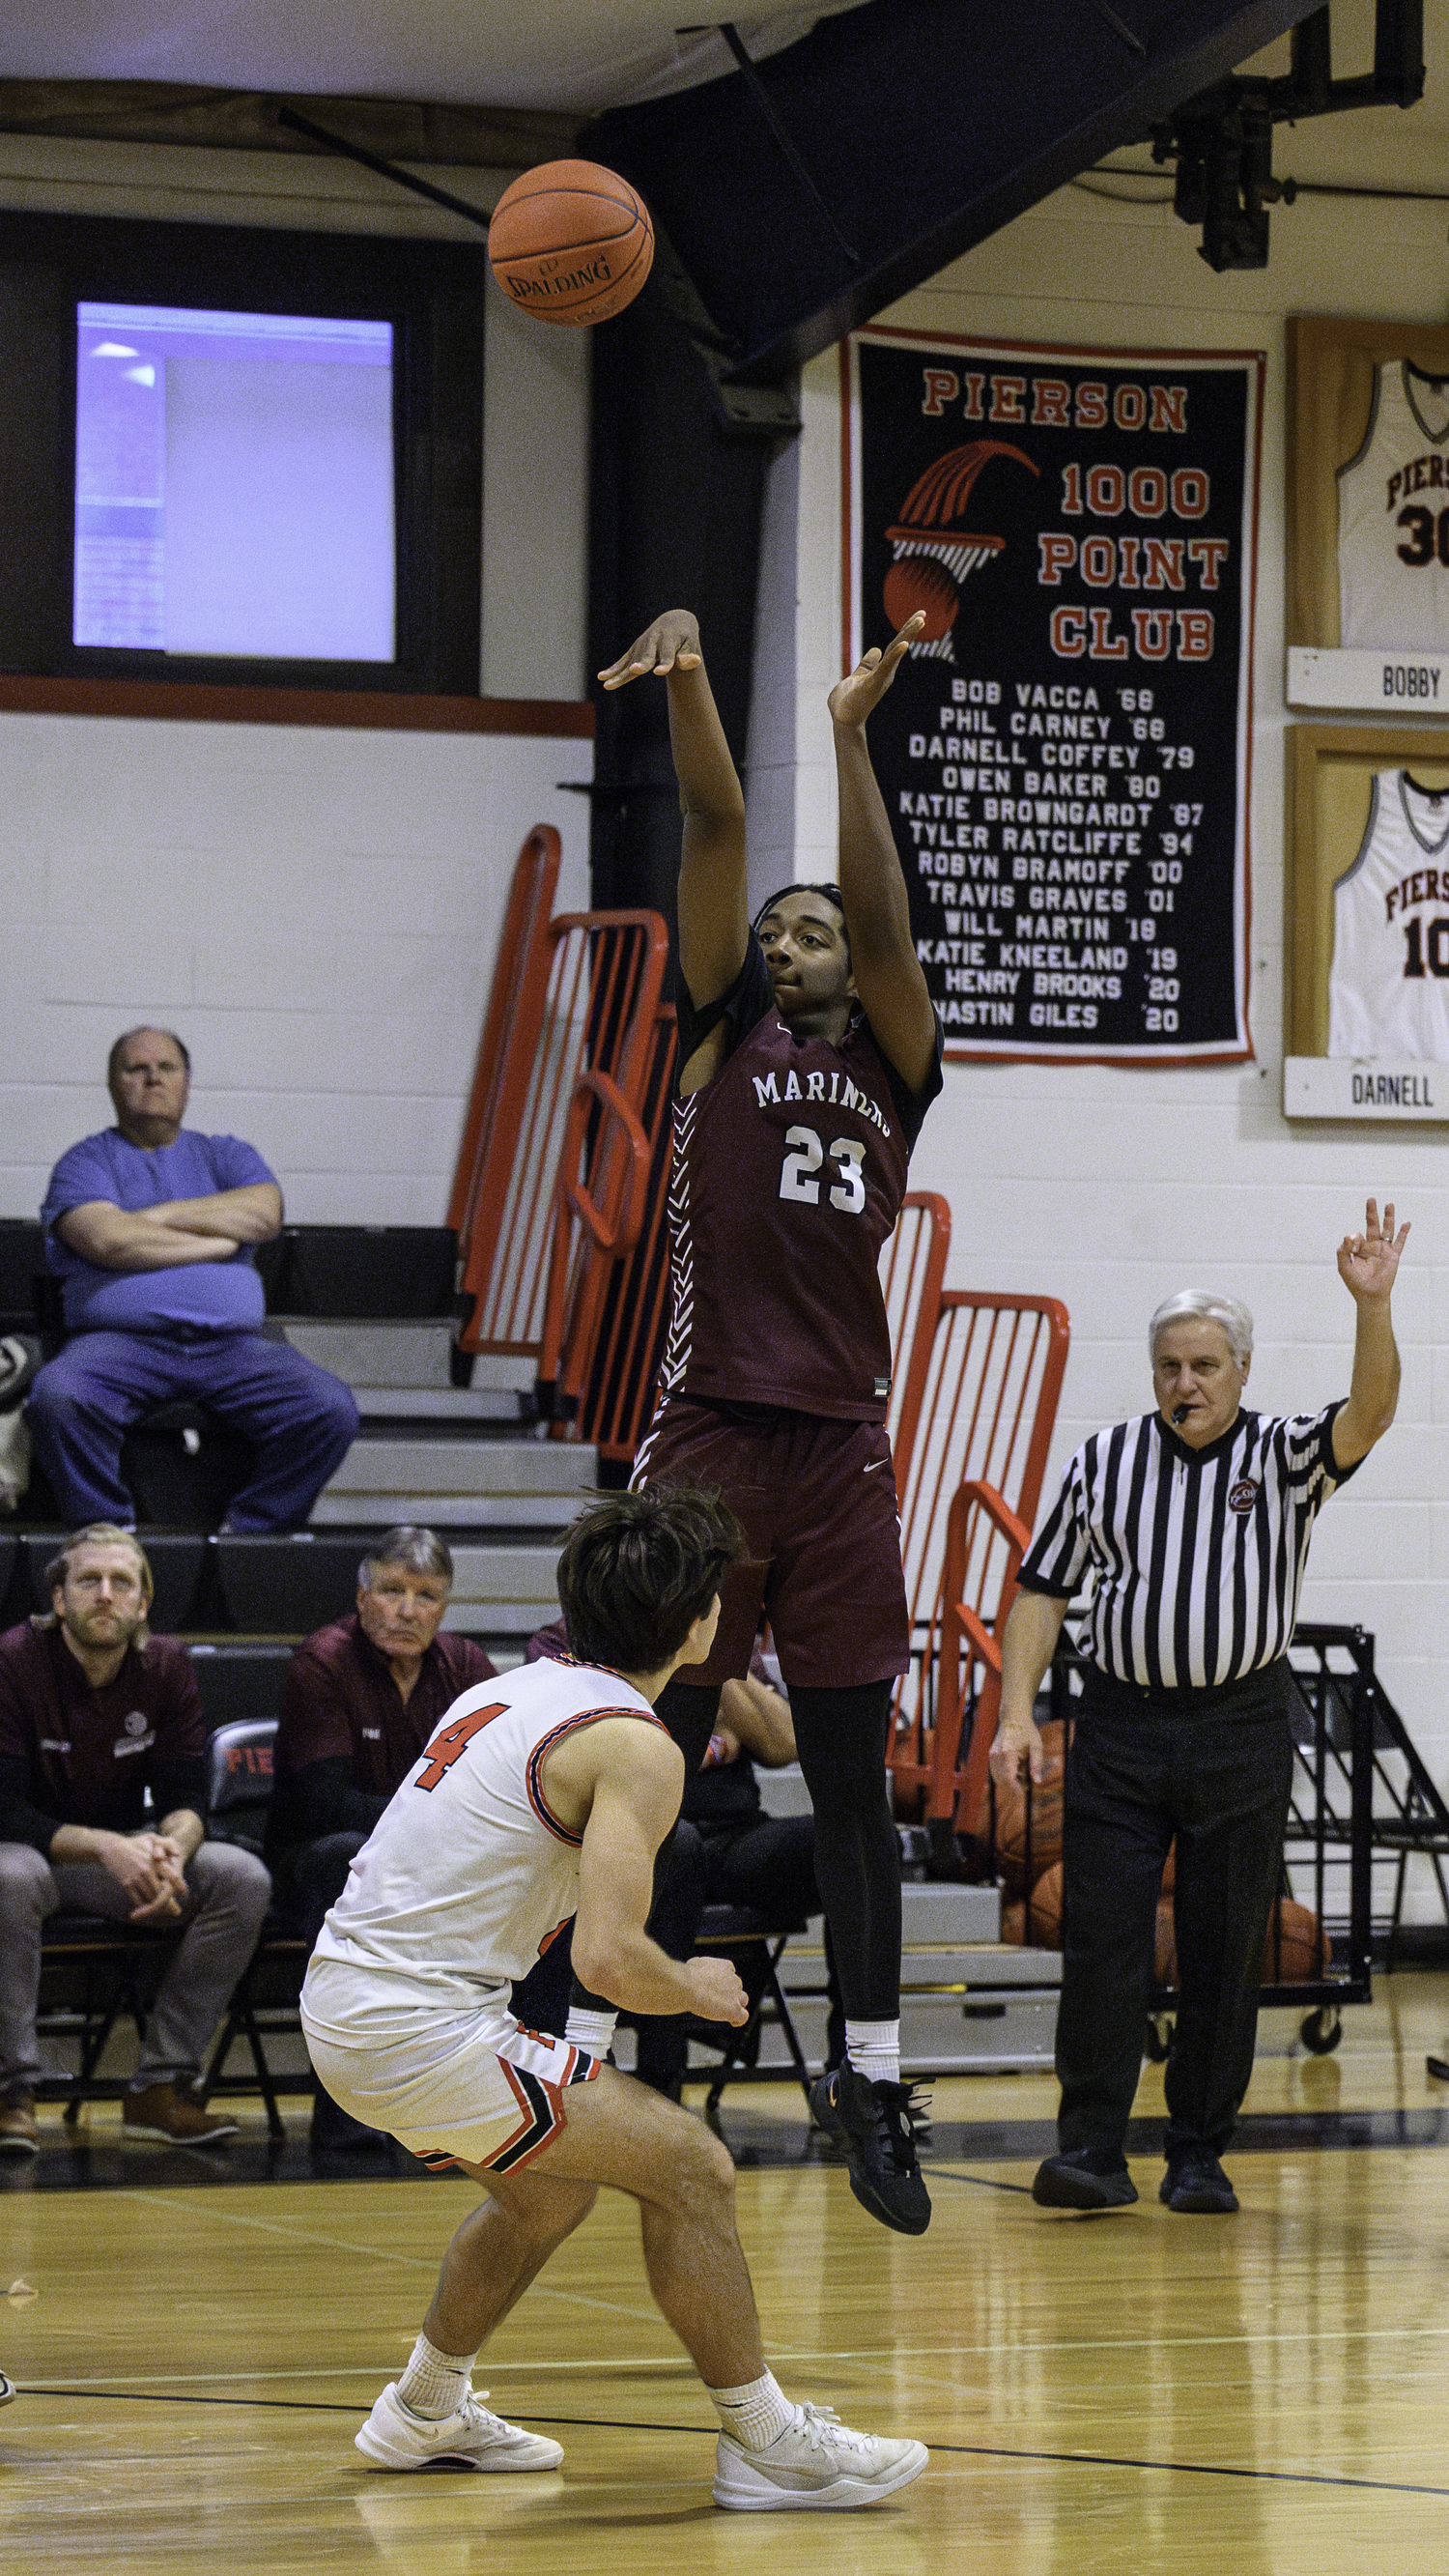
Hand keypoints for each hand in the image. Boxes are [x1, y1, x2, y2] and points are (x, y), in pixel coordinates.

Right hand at [99, 1832, 186, 1917]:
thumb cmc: (134, 1843)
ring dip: (156, 1905)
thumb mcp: (152, 1838)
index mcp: (155, 1860)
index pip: (171, 1876)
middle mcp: (146, 1870)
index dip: (179, 1887)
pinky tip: (147, 1908)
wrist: (111, 1848)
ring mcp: (135, 1878)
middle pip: (161, 1892)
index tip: (184, 1894)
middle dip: (169, 1902)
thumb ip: (167, 1845)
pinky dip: (143, 1906)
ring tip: (163, 1910)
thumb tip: (178, 1854)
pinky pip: (137, 1900)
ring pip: (150, 1898)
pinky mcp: (125, 1884)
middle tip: (174, 1909)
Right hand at [598, 610, 701, 690]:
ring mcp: (641, 646)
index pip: (667, 654)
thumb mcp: (690, 643)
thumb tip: (693, 662)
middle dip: (641, 664)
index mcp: (668, 639)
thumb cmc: (685, 636)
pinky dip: (613, 669)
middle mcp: (652, 641)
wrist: (673, 621)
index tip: (659, 672)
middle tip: (635, 671)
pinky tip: (602, 677)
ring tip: (607, 684)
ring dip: (619, 673)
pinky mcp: (634, 651)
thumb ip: (689, 654)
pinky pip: (623, 662)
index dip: (664, 663)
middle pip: (646, 656)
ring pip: (630, 662)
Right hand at [683, 1955, 749, 2026]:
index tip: (716, 1986)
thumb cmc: (688, 1976)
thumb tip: (699, 1973)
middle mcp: (734, 1980)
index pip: (731, 1972)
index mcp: (726, 1967)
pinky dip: (739, 2020)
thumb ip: (703, 1968)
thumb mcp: (696, 1963)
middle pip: (737, 1987)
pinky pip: (743, 2016)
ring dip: (736, 2005)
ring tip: (724, 2012)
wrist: (688, 1986)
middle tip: (714, 2000)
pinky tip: (732, 2022)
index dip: (724, 1980)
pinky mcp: (734, 2009)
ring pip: (743, 2000)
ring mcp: (736, 1995)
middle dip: (728, 1993)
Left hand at [827, 612, 924, 728]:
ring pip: (896, 652)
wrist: (843, 720)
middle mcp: (885, 672)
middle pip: (899, 645)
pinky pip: (886, 666)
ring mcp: (881, 677)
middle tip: (923, 614)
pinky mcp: (874, 683)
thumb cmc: (848, 702)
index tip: (918, 617)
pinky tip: (904, 645)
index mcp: (881, 669)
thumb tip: (876, 651)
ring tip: (919, 621)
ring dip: (908, 635)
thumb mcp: (858, 676)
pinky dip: (894, 656)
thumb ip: (866, 664)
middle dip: (911, 629)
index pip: (895, 646)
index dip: (905, 631)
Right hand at [989, 1710, 1044, 1792]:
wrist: (1013, 1717)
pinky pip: (995, 1771)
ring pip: (997, 1777)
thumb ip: (1036, 1765)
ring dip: (1007, 1781)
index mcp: (1008, 1753)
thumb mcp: (1036, 1747)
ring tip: (1020, 1774)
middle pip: (1001, 1780)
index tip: (1022, 1795)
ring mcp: (992, 1754)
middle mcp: (997, 1755)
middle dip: (1012, 1786)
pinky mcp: (991, 1754)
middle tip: (1025, 1784)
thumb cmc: (1026, 1731)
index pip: (1009, 1778)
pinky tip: (1014, 1769)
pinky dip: (1003, 1775)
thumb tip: (1037, 1782)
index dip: (1015, 1789)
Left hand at [1336, 1197, 1408, 1305]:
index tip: (1353, 1246)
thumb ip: (1343, 1251)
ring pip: (1387, 1230)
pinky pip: (1399, 1242)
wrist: (1369, 1296)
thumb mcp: (1344, 1267)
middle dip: (1371, 1212)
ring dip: (1388, 1217)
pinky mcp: (1393, 1256)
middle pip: (1372, 1225)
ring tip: (1389, 1204)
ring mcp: (1383, 1250)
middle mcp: (1372, 1246)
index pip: (1356, 1236)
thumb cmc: (1356, 1283)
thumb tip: (1349, 1235)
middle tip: (1371, 1199)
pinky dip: (1403, 1233)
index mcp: (1359, 1248)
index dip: (1353, 1239)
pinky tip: (1406, 1223)